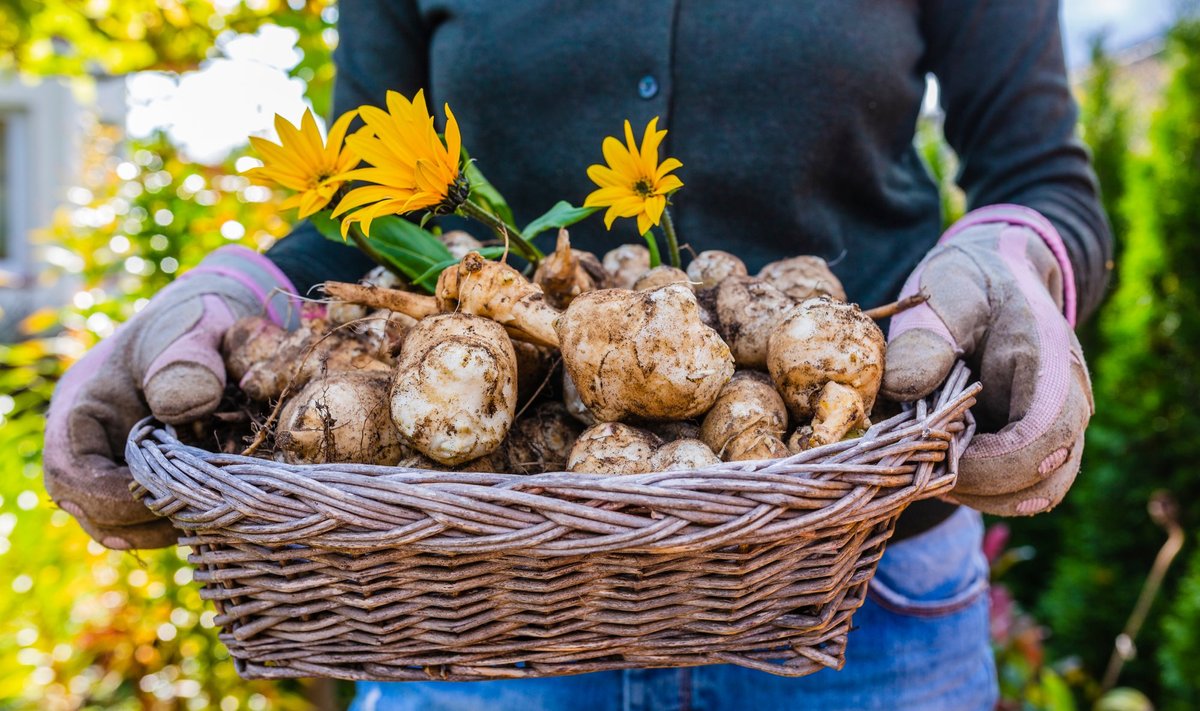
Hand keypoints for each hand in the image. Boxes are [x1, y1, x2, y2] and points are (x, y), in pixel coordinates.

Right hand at [43, 246, 297, 548]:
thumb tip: (184, 407)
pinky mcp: (146, 477)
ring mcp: (115, 464)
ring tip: (217, 515)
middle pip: (92, 510)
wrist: (209, 323)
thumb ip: (189, 361)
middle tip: (205, 516)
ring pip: (122, 523)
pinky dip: (183, 518)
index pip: (74, 474)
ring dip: (166, 526)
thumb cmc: (195, 321)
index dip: (116, 498)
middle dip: (146, 520)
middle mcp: (90, 444)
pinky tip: (222, 509)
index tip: (171, 497)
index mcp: (84, 407)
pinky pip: (150, 516)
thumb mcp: (194, 329)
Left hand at [881, 205, 1093, 515]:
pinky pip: (1016, 489)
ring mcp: (1055, 430)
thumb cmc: (972, 281)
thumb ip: (926, 335)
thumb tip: (903, 387)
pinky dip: (975, 487)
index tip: (936, 446)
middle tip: (919, 455)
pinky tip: (938, 458)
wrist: (1000, 275)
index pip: (1044, 438)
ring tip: (927, 456)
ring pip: (1031, 496)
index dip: (991, 462)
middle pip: (1043, 483)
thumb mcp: (945, 290)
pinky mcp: (1034, 445)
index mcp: (1050, 364)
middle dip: (975, 483)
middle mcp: (1067, 404)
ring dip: (975, 492)